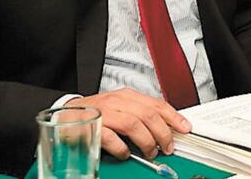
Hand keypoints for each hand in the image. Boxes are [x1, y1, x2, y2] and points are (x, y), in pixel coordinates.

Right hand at [67, 89, 190, 159]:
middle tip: (168, 147)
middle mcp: (118, 101)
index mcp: (128, 96)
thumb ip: (139, 114)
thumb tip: (163, 127)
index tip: (185, 128)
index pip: (157, 104)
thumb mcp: (121, 107)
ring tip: (150, 152)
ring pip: (133, 124)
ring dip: (146, 141)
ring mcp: (105, 113)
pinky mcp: (92, 126)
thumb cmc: (96, 112)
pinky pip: (111, 137)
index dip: (173, 117)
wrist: (65, 113)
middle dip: (162, 132)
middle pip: (148, 115)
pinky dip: (121, 147)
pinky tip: (126, 154)